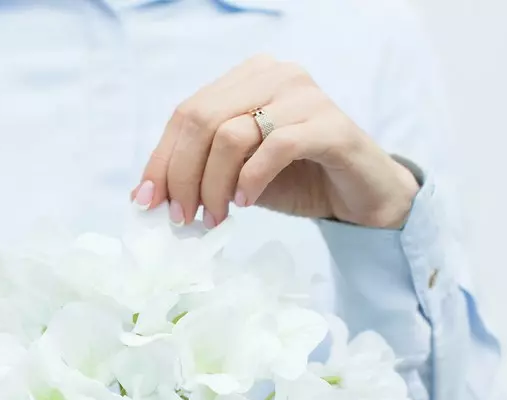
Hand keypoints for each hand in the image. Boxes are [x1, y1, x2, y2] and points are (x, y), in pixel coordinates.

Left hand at [131, 55, 419, 229]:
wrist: (359, 197)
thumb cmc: (296, 180)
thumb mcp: (237, 173)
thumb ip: (200, 170)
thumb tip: (148, 195)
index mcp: (247, 78)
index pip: (187, 112)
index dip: (162, 159)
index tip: (146, 201)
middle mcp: (275, 74)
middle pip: (202, 119)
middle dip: (183, 175)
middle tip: (182, 217)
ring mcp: (305, 95)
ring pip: (232, 133)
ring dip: (213, 184)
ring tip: (215, 217)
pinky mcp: (330, 124)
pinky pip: (275, 146)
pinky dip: (251, 179)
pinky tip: (246, 203)